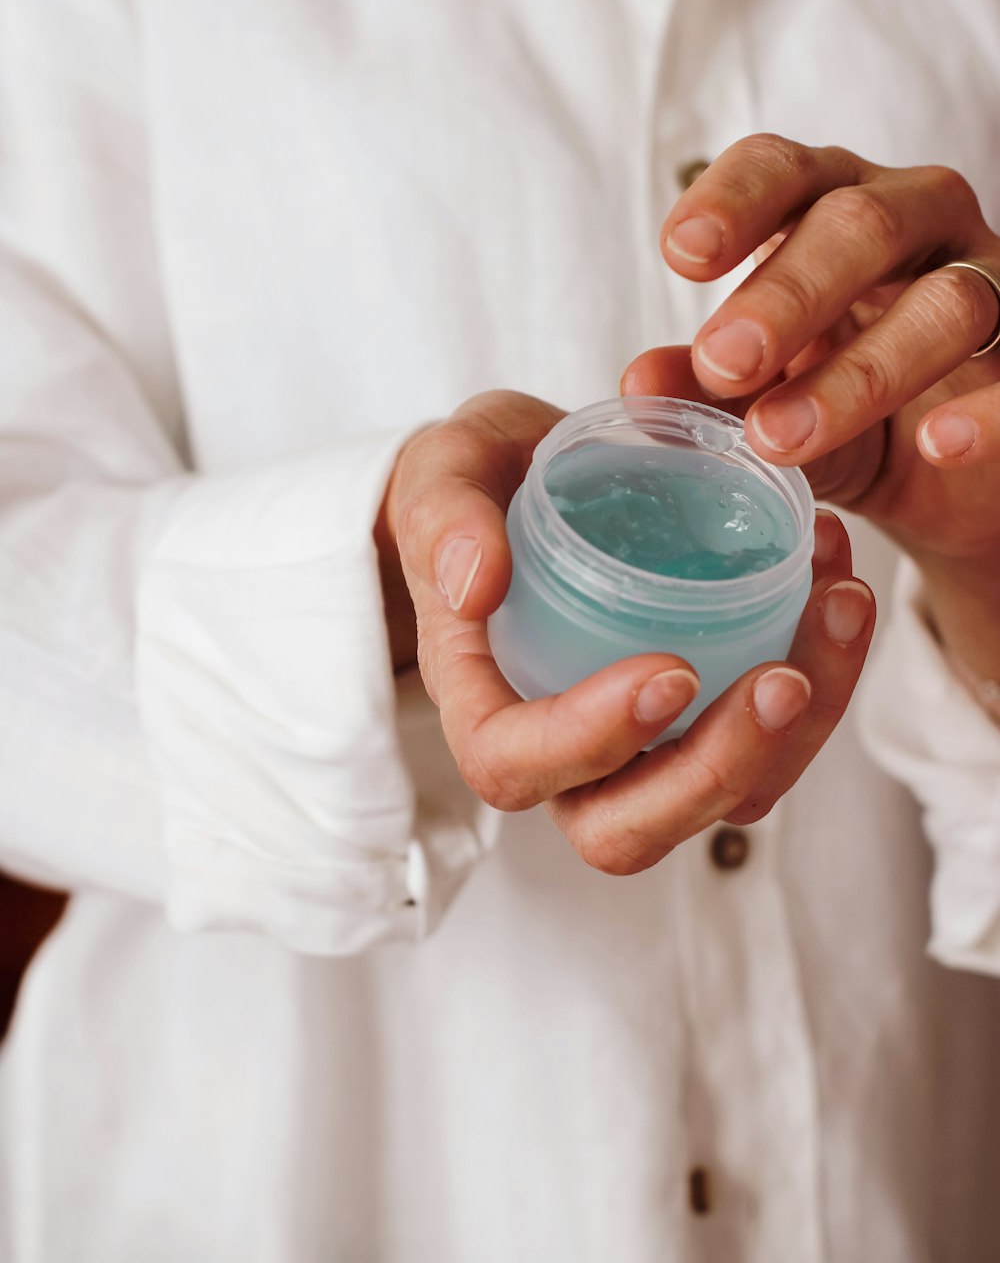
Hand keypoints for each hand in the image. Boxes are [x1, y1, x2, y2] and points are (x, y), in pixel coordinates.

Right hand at [379, 389, 874, 872]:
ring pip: (718, 798)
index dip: (591, 742)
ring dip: (797, 729)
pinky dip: (823, 675)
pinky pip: (768, 742)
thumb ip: (445, 518)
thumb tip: (476, 582)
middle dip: (715, 772)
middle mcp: (560, 751)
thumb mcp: (445, 473)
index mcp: (483, 702)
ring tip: (839, 604)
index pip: (516, 766)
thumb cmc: (477, 484)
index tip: (672, 669)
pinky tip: (840, 585)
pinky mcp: (700, 717)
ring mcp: (637, 747)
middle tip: (784, 679)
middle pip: (625, 830)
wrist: (531, 475)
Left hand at [626, 134, 999, 685]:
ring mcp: (990, 281)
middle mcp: (917, 222)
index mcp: (831, 207)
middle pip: (860, 225)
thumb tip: (639, 383)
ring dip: (862, 371)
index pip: (784, 168)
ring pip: (947, 301)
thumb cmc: (841, 409)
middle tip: (721, 361)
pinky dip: (988, 411)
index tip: (682, 255)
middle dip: (786, 294)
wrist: (944, 480)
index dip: (735, 200)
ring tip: (780, 437)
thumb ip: (707, 392)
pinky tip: (938, 443)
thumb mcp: (765, 400)